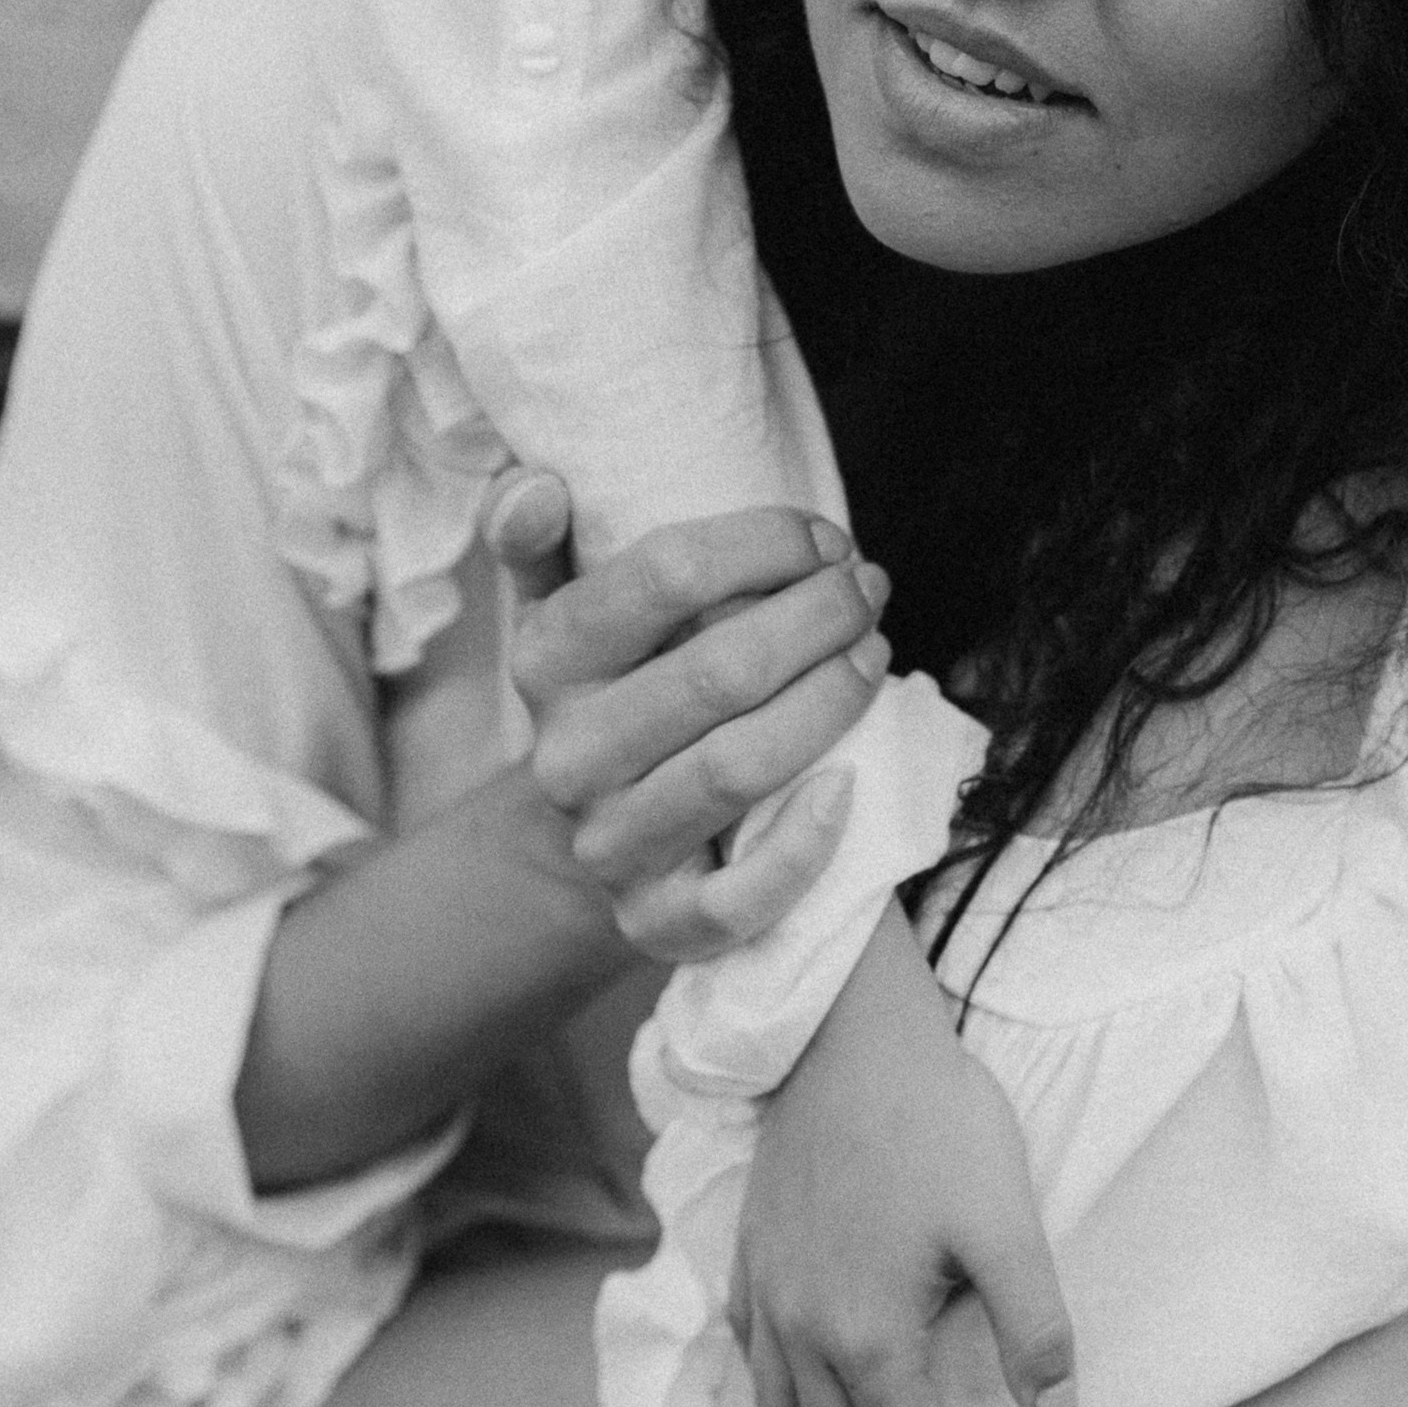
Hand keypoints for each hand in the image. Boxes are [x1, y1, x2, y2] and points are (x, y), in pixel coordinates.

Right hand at [496, 476, 888, 962]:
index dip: (764, 544)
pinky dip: (802, 846)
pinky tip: (850, 785)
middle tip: (868, 590)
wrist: (593, 837)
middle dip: (818, 617)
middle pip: (718, 673)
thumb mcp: (562, 611)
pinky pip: (736, 899)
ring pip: (737, 770)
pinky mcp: (657, 922)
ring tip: (874, 656)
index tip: (824, 537)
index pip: (664, 575)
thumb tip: (533, 485)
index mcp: (546, 661)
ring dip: (829, 703)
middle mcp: (568, 757)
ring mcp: (611, 845)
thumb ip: (538, 539)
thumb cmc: (613, 693)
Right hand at [730, 903, 1076, 1406]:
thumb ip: (1033, 1329)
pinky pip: (753, 1359)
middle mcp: (800, 1327)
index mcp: (864, 1331)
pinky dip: (786, 1401)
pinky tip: (815, 1394)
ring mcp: (766, 1291)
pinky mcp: (750, 1253)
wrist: (850, 1034)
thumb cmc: (935, 1119)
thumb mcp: (1007, 1222)